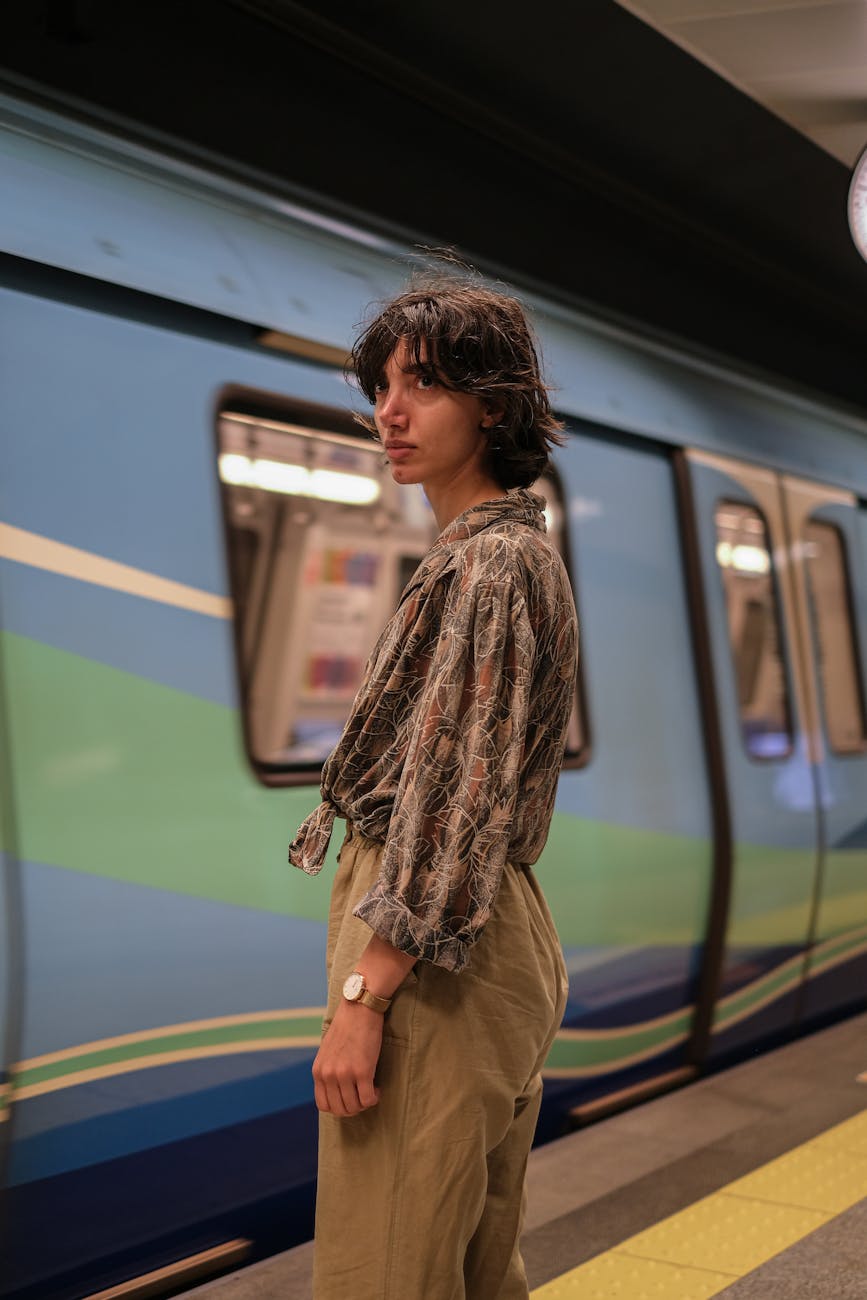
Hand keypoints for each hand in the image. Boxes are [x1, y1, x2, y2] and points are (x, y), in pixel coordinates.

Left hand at [313, 998, 384, 1116]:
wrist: (359, 1008)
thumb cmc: (346, 1026)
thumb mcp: (328, 1050)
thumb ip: (328, 1069)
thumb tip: (335, 1090)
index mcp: (318, 1070)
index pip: (323, 1105)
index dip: (338, 1107)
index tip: (349, 1099)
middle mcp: (328, 1075)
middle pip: (339, 1109)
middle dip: (353, 1108)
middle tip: (362, 1097)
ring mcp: (344, 1074)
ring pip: (354, 1107)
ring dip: (364, 1103)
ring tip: (371, 1090)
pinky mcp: (362, 1071)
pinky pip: (368, 1099)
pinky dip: (374, 1098)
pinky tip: (377, 1088)